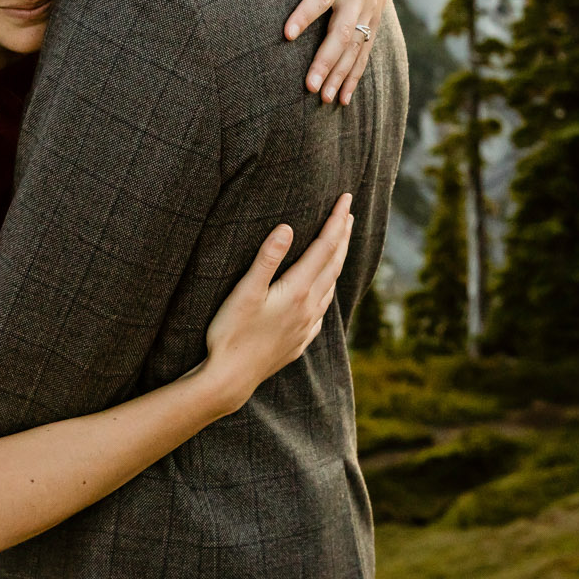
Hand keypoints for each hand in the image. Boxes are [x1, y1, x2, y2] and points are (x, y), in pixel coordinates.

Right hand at [199, 194, 353, 413]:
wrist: (230, 380)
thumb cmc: (231, 333)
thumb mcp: (244, 292)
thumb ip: (267, 258)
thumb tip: (288, 227)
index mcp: (297, 291)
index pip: (325, 247)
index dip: (336, 221)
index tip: (346, 198)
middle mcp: (309, 308)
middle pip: (333, 264)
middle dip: (342, 236)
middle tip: (348, 213)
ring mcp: (306, 327)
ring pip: (330, 286)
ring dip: (337, 261)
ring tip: (339, 245)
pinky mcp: (299, 341)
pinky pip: (322, 309)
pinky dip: (327, 289)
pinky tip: (322, 291)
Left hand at [278, 0, 402, 104]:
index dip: (306, 14)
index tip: (286, 34)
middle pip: (343, 32)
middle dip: (326, 60)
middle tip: (309, 85)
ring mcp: (368, 10)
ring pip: (355, 48)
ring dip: (340, 74)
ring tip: (324, 98)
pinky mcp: (373, 20)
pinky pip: (365, 52)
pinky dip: (355, 76)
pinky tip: (343, 98)